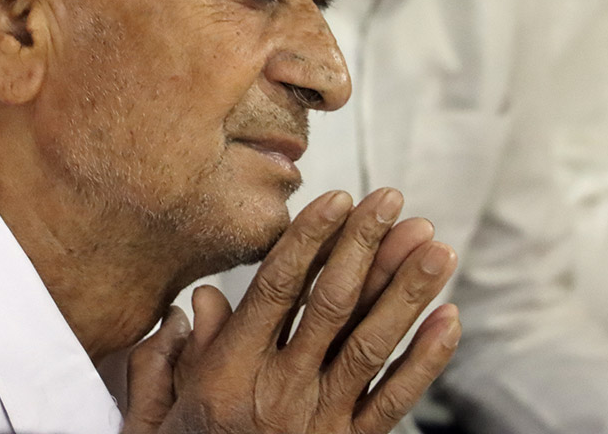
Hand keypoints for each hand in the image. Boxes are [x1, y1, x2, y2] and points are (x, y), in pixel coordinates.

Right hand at [123, 188, 460, 433]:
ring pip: (373, 344)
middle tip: (393, 200)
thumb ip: (169, 355)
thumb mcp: (156, 412)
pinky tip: (451, 318)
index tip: (338, 197)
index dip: (311, 238)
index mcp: (230, 372)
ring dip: (408, 290)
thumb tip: (202, 301)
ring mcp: (323, 421)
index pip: (277, 288)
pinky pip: (397, 399)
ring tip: (436, 245)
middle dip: (366, 245)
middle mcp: (280, 391)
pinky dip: (429, 359)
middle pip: (333, 304)